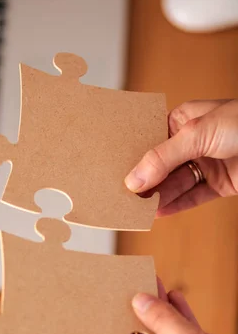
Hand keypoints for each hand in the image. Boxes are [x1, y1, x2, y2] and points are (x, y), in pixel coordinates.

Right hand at [124, 99, 237, 215]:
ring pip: (174, 184)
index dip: (133, 156)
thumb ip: (164, 157)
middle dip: (143, 180)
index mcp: (185, 119)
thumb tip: (134, 178)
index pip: (150, 139)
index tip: (113, 171)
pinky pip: (192, 197)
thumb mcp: (199, 133)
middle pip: (160, 165)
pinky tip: (158, 213)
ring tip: (135, 209)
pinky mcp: (220, 184)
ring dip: (157, 196)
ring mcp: (206, 164)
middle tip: (121, 195)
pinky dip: (176, 206)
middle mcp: (193, 142)